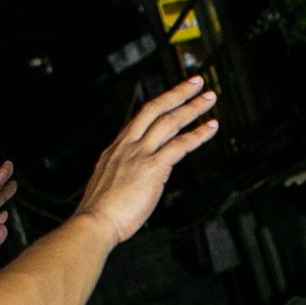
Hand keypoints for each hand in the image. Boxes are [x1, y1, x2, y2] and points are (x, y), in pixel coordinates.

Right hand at [74, 79, 218, 243]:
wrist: (94, 222)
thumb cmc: (100, 214)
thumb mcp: (108, 186)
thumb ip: (122, 177)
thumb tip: (134, 181)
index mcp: (116, 149)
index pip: (140, 119)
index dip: (159, 105)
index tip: (171, 97)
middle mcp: (127, 146)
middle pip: (155, 109)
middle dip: (177, 93)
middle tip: (196, 82)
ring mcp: (139, 154)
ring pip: (170, 121)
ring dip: (192, 107)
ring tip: (210, 98)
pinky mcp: (152, 168)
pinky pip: (180, 145)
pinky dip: (198, 134)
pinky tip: (211, 127)